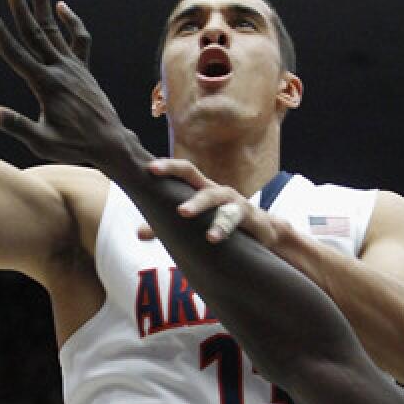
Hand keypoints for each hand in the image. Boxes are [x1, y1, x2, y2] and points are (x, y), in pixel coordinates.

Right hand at [0, 0, 134, 167]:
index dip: (0, 33)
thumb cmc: (75, 147)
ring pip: (54, 28)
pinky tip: (61, 8)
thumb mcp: (42, 142)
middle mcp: (61, 70)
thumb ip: (17, 125)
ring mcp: (74, 67)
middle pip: (36, 33)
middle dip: (21, 8)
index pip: (17, 54)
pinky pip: (79, 39)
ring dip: (43, 3)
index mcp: (46, 84)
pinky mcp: (84, 69)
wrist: (111, 144)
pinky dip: (71, 22)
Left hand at [136, 158, 282, 244]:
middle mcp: (215, 190)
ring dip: (198, 203)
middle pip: (193, 174)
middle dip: (173, 170)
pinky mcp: (249, 216)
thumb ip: (168, 228)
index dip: (165, 166)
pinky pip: (234, 218)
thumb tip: (139, 233)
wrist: (264, 235)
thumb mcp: (195, 226)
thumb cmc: (223, 225)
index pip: (180, 172)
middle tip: (154, 172)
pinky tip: (212, 237)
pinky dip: (222, 227)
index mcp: (200, 190)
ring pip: (215, 195)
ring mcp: (233, 201)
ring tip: (182, 212)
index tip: (146, 166)